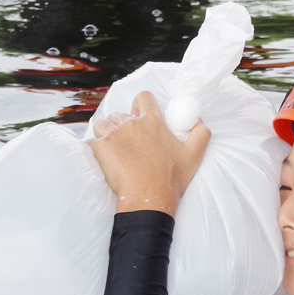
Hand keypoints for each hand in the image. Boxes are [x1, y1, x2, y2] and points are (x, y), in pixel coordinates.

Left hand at [88, 90, 210, 215]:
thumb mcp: (195, 155)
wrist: (149, 196)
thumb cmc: (171, 178)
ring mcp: (113, 134)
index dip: (140, 105)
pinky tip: (104, 159)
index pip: (143, 98)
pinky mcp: (100, 148)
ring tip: (114, 150)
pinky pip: (92, 141)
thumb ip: (201, 133)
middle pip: (120, 114)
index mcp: (153, 121)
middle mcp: (131, 123)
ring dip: (107, 134)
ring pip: (103, 125)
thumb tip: (199, 122)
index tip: (139, 116)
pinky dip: (96, 148)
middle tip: (128, 144)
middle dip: (122, 125)